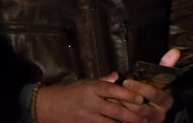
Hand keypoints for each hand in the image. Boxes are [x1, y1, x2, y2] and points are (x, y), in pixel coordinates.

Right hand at [34, 74, 151, 122]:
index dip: (129, 95)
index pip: (114, 91)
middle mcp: (91, 103)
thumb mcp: (85, 82)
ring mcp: (87, 117)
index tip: (142, 98)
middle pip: (116, 111)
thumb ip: (103, 80)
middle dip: (132, 116)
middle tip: (146, 119)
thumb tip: (117, 75)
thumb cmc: (67, 92)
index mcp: (92, 88)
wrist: (46, 106)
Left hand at [119, 48, 180, 122]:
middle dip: (127, 99)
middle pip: (141, 108)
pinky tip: (112, 110)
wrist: (152, 115)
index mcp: (166, 100)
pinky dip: (119, 117)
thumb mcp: (161, 80)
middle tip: (114, 91)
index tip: (126, 81)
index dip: (139, 87)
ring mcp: (150, 122)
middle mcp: (160, 114)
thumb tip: (175, 51)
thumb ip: (166, 66)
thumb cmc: (154, 93)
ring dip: (121, 109)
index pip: (153, 93)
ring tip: (110, 99)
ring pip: (133, 118)